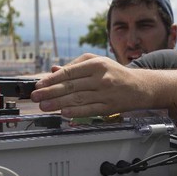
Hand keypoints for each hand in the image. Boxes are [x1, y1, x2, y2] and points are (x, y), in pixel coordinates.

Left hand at [30, 54, 146, 117]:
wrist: (140, 87)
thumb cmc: (116, 73)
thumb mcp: (97, 62)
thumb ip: (75, 66)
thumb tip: (53, 70)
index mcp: (96, 64)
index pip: (69, 72)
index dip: (52, 79)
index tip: (39, 84)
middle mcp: (101, 78)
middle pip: (71, 86)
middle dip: (50, 92)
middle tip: (36, 97)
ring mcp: (105, 94)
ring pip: (78, 99)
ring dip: (58, 103)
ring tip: (44, 106)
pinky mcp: (109, 107)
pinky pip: (89, 110)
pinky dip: (76, 112)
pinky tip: (64, 113)